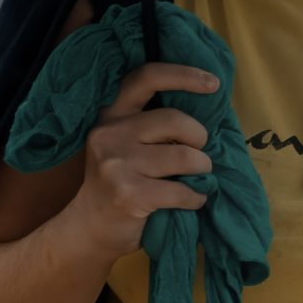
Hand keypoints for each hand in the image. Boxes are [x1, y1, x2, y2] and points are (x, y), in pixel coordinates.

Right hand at [56, 62, 217, 257]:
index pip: (147, 77)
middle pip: (175, 119)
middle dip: (199, 138)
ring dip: (202, 169)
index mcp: (111, 113)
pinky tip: (192, 200)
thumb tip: (207, 108)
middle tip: (199, 154)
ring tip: (198, 177)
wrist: (90, 227)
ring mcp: (116, 164)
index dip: (183, 75)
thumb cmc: (121, 181)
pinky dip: (196, 197)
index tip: (213, 83)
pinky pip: (182, 190)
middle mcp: (109, 133)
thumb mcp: (126, 143)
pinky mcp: (128, 194)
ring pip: (184, 156)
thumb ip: (153, 124)